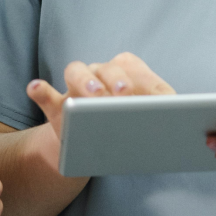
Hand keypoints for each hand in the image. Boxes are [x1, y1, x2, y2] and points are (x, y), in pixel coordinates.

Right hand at [27, 51, 175, 139]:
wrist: (91, 147)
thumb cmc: (125, 131)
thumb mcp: (145, 124)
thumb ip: (159, 117)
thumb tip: (180, 117)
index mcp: (124, 71)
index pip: (137, 70)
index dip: (147, 82)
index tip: (157, 96)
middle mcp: (99, 73)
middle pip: (107, 67)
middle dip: (116, 79)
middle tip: (123, 95)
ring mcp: (74, 87)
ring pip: (76, 71)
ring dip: (84, 80)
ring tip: (91, 94)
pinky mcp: (54, 104)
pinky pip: (44, 93)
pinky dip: (40, 90)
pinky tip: (36, 88)